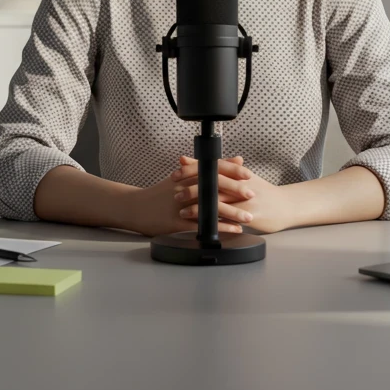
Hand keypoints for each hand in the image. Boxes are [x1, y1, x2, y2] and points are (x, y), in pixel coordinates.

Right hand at [123, 157, 251, 237]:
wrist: (137, 207)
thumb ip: (209, 167)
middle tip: (252, 195)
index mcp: (187, 174)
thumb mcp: (182, 175)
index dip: (231, 171)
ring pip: (210, 208)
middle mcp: (184, 187)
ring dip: (232, 214)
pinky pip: (202, 225)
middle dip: (235, 192)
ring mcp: (181, 205)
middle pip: (213, 187)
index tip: (247, 175)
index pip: (212, 168)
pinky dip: (219, 228)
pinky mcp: (177, 222)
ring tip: (248, 218)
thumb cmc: (161, 192)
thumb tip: (236, 158)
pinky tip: (232, 231)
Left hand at [170, 154, 293, 234]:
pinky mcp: (250, 216)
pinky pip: (228, 219)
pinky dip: (213, 221)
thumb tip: (198, 159)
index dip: (193, 170)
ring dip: (199, 207)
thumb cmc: (262, 191)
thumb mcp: (243, 176)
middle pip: (212, 184)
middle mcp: (241, 185)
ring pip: (218, 203)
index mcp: (237, 173)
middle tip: (175, 193)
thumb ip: (221, 168)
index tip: (176, 173)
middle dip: (192, 189)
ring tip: (182, 211)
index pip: (211, 167)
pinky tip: (202, 225)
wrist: (286, 206)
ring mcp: (245, 201)